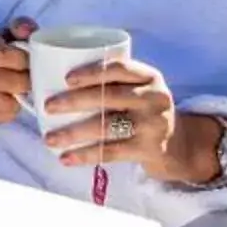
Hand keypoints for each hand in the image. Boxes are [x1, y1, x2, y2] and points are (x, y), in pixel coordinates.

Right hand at [0, 18, 36, 124]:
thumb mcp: (7, 34)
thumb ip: (21, 27)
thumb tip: (28, 30)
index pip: (0, 55)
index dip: (22, 60)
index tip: (31, 62)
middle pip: (1, 80)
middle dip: (24, 82)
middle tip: (32, 81)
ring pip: (1, 103)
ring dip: (18, 100)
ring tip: (21, 92)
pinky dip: (9, 112)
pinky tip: (11, 102)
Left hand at [45, 55, 179, 173]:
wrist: (178, 144)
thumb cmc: (144, 111)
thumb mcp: (139, 90)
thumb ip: (113, 83)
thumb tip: (56, 81)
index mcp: (149, 77)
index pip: (120, 68)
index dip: (92, 72)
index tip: (66, 78)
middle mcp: (154, 97)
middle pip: (109, 96)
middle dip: (75, 101)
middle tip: (48, 106)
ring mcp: (153, 124)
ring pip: (107, 126)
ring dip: (74, 133)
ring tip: (50, 138)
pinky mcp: (148, 149)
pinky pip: (111, 152)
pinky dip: (85, 155)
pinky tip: (66, 158)